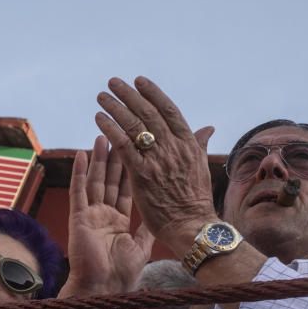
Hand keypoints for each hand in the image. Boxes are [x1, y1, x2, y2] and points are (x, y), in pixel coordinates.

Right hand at [65, 137, 154, 293]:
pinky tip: (81, 155)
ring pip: (95, 181)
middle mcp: (104, 215)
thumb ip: (148, 228)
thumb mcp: (142, 247)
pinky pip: (79, 191)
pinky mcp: (78, 217)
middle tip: (118, 135)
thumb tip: (163, 214)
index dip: (130, 169)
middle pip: (110, 180)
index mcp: (119, 222)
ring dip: (98, 159)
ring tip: (101, 137)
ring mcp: (90, 215)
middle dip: (114, 158)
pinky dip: (80, 172)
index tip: (135, 150)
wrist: (104, 288)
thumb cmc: (122, 274)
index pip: (126, 189)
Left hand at [95, 76, 218, 251]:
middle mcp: (173, 147)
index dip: (153, 94)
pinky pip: (123, 146)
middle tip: (114, 83)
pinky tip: (99, 119)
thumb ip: (199, 145)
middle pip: (148, 113)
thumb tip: (207, 128)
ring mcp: (158, 160)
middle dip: (129, 95)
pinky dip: (110, 130)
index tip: (140, 81)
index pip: (169, 111)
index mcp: (189, 144)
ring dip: (115, 108)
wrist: (192, 227)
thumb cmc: (196, 201)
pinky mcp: (142, 174)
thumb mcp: (202, 167)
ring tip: (102, 97)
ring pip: (134, 125)